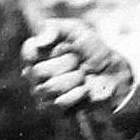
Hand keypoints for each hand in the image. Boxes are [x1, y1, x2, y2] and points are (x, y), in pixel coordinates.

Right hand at [23, 20, 138, 116]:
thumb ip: (55, 29)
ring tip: (83, 75)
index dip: (44, 51)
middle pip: (38, 72)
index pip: (28, 52)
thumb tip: (39, 42)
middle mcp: (34, 74)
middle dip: (67, 64)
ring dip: (74, 79)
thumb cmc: (91, 48)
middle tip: (78, 61)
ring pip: (49, 88)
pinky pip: (58, 104)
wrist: (111, 70)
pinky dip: (76, 94)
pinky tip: (84, 89)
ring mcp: (42, 94)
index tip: (64, 46)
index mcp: (36, 53)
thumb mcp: (76, 30)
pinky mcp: (55, 110)